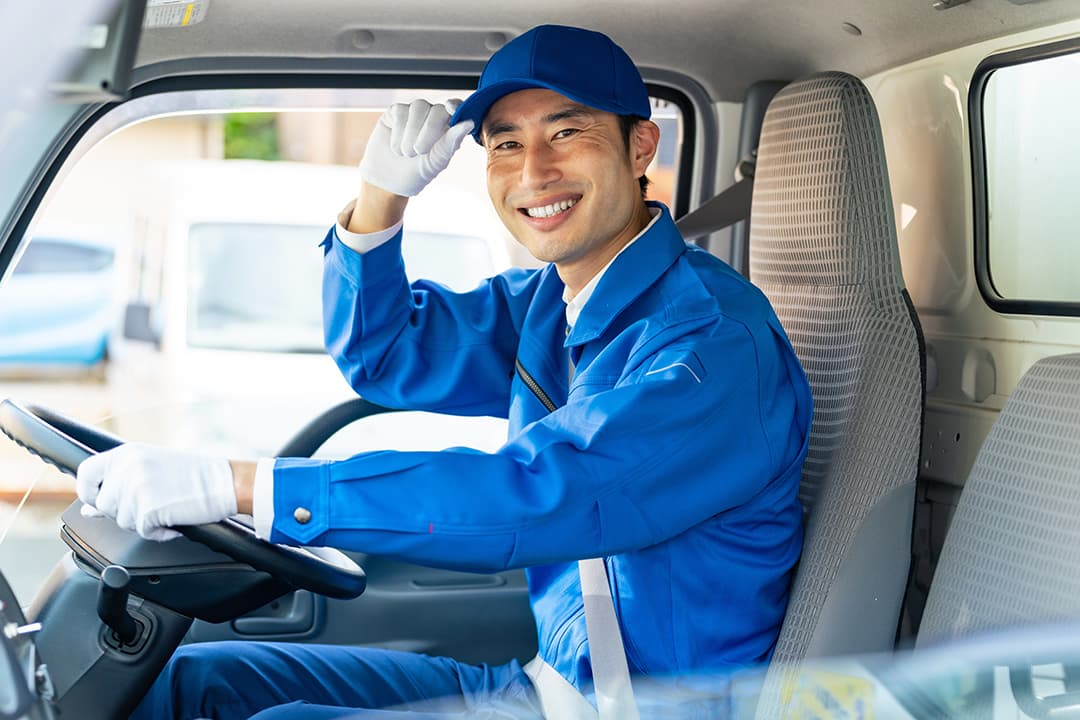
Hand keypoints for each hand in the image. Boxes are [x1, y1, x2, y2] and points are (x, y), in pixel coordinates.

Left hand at [76, 443, 237, 541]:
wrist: (224, 482)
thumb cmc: (196, 475)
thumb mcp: (151, 470)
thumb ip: (118, 485)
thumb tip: (90, 508)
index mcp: (127, 453)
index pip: (85, 472)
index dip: (88, 492)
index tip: (99, 500)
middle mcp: (128, 468)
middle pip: (104, 504)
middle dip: (124, 511)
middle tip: (152, 502)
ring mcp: (136, 488)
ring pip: (122, 521)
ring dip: (143, 522)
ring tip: (166, 508)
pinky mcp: (148, 509)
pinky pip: (142, 532)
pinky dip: (159, 532)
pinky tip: (173, 518)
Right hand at [358, 99, 473, 196]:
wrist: (388, 182)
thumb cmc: (416, 174)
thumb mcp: (435, 163)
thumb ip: (450, 143)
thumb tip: (468, 122)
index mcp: (449, 129)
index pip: (458, 108)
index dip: (456, 106)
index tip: (451, 109)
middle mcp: (433, 117)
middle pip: (438, 109)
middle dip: (430, 129)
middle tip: (420, 151)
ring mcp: (414, 113)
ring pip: (419, 106)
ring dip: (413, 131)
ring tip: (407, 153)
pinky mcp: (395, 112)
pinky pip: (401, 111)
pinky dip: (399, 131)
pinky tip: (396, 147)